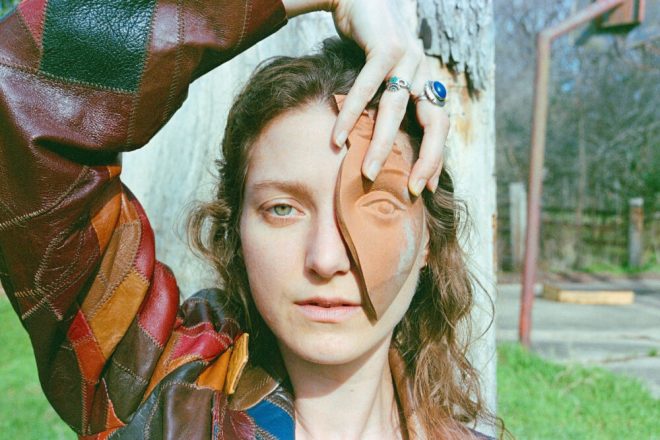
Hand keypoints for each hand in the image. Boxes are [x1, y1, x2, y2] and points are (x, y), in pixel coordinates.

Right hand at [329, 0, 448, 195]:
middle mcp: (423, 71)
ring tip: (368, 172)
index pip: (438, 128)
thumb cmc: (367, 44)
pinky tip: (339, 135)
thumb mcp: (382, 78)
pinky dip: (352, 112)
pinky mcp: (385, 46)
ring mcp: (407, 57)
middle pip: (434, 122)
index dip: (435, 158)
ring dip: (382, 144)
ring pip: (396, 109)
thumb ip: (385, 104)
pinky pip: (369, 86)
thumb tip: (376, 144)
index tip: (426, 188)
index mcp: (425, 82)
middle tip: (412, 190)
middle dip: (427, 159)